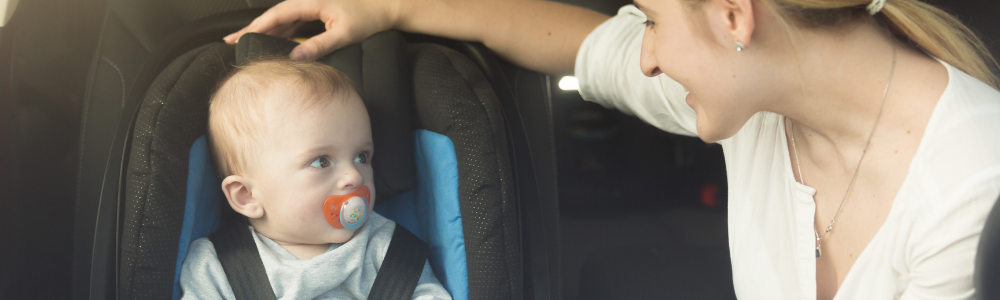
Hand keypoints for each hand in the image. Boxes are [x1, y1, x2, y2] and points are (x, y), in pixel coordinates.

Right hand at [224, 0, 398, 59]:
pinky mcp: (318, 10)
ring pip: (282, 18)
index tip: (238, 37)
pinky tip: (274, 41)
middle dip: (252, 28)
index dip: (255, 27)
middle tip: (230, 41)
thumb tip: (296, 57)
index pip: (277, 15)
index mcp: (311, 2)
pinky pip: (293, 21)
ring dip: (265, 30)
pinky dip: (280, 30)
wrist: (387, 7)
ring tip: (246, 42)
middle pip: (274, 16)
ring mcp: (312, 5)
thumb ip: (319, 45)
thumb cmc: (369, 17)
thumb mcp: (344, 34)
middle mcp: (309, 0)